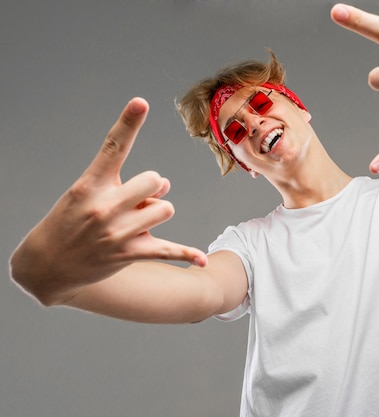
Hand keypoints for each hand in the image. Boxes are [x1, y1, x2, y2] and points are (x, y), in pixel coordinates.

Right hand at [11, 98, 206, 303]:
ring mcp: (118, 232)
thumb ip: (127, 184)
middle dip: (152, 189)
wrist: (47, 264)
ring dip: (156, 213)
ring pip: (165, 208)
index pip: (113, 147)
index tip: (141, 102)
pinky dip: (187, 255)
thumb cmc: (70, 221)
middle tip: (135, 201)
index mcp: (90, 184)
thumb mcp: (87, 195)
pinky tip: (202, 261)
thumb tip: (165, 185)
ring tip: (136, 224)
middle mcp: (104, 206)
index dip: (128, 123)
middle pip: (155, 180)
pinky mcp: (130, 254)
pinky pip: (168, 250)